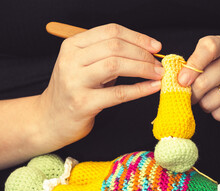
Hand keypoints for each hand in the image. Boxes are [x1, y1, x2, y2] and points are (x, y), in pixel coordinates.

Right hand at [37, 23, 163, 147]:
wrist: (50, 119)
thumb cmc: (74, 90)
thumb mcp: (85, 66)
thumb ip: (108, 56)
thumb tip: (145, 52)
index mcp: (73, 45)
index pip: (111, 31)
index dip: (137, 37)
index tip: (155, 46)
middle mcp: (71, 60)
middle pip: (115, 46)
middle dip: (143, 54)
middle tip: (158, 64)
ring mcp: (75, 81)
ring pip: (116, 65)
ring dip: (143, 68)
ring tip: (158, 74)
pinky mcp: (82, 103)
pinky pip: (118, 94)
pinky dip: (139, 89)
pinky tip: (152, 87)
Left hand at [178, 36, 219, 120]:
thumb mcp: (210, 62)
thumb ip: (192, 68)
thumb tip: (176, 84)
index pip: (208, 48)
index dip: (193, 64)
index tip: (182, 80)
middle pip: (202, 83)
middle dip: (192, 94)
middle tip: (194, 95)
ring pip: (209, 102)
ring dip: (205, 104)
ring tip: (214, 97)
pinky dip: (217, 113)